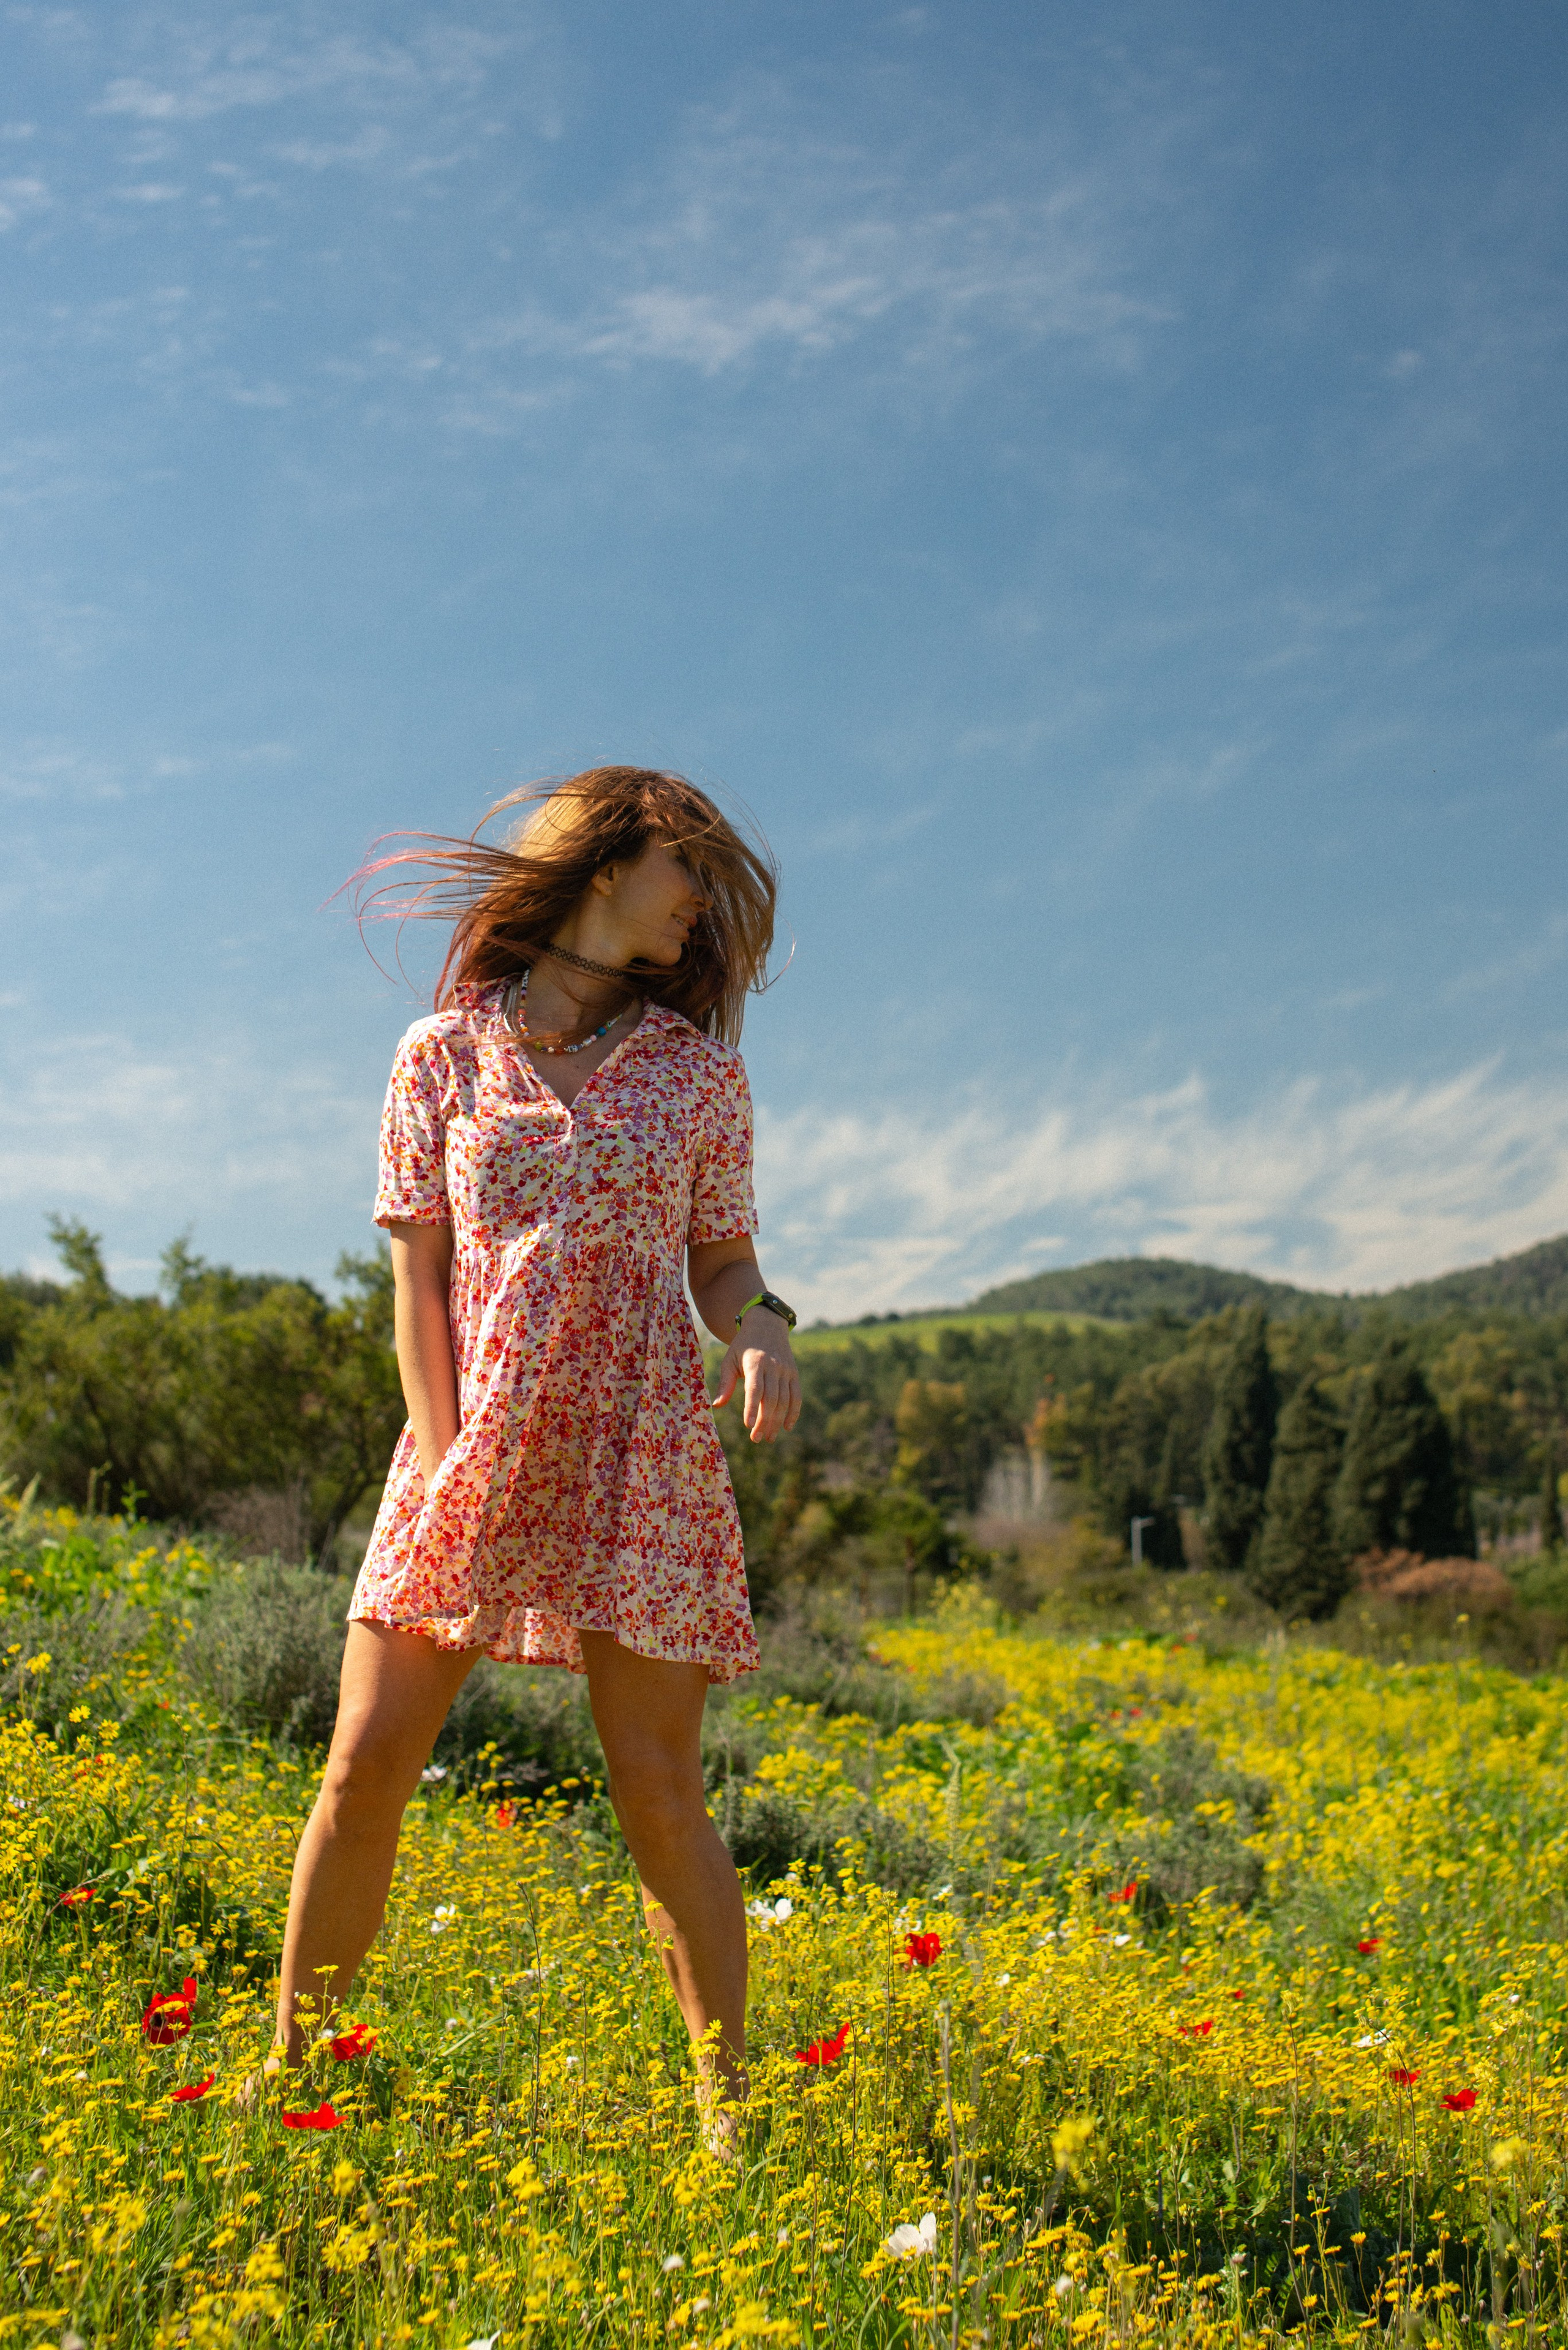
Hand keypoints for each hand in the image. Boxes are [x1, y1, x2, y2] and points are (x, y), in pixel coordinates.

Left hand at [712, 1308, 800, 1443]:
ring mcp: (786, 1370)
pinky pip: (796, 1396)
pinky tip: (787, 1427)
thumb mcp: (730, 1359)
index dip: (752, 1407)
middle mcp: (773, 1367)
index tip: (748, 1425)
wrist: (767, 1326)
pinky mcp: (794, 1374)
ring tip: (768, 1437)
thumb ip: (725, 1383)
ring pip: (784, 1400)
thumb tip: (717, 1405)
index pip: (754, 1388)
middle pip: (770, 1399)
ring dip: (777, 1421)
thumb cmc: (743, 1346)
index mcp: (754, 1362)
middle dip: (764, 1421)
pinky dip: (793, 1413)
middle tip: (756, 1439)